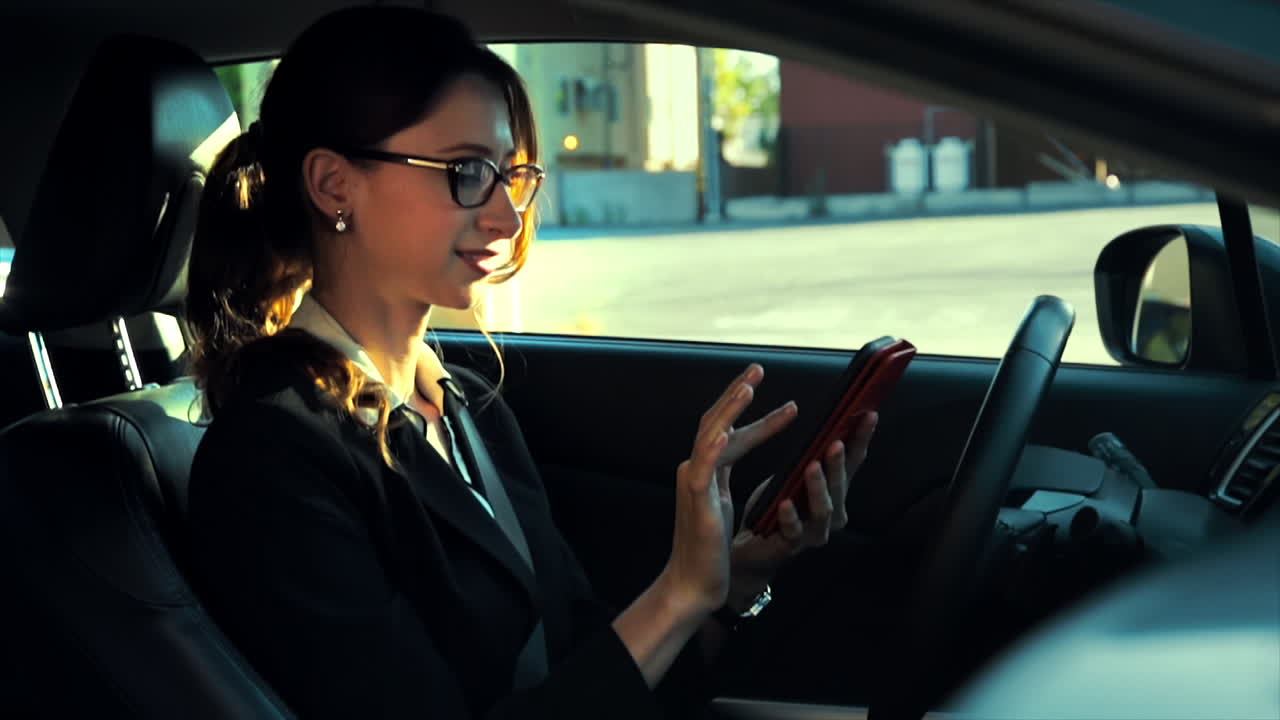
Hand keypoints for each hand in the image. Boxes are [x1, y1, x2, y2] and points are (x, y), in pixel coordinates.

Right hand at [665, 364, 795, 615]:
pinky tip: (727, 433)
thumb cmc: (709, 548)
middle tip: (759, 368)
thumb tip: (734, 449)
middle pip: (715, 421)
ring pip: (711, 436)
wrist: (693, 582)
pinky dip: (714, 449)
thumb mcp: (719, 502)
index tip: (770, 390)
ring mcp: (694, 483)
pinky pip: (705, 469)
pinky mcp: (696, 500)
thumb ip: (724, 475)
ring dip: (729, 410)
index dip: (748, 409)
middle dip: (738, 394)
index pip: (728, 429)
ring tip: (749, 387)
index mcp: (705, 471)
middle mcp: (695, 469)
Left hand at [726, 411, 877, 607]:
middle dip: (839, 463)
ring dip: (818, 487)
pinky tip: (784, 503)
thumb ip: (810, 458)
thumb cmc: (774, 508)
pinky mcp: (792, 546)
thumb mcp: (793, 477)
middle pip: (841, 485)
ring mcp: (814, 532)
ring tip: (812, 467)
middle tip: (836, 442)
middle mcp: (832, 514)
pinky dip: (790, 516)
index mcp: (835, 493)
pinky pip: (793, 531)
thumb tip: (826, 423)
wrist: (753, 549)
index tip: (869, 414)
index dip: (861, 439)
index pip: (853, 462)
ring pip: (823, 509)